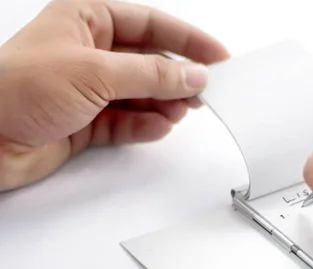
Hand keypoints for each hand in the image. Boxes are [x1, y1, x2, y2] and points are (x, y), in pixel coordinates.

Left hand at [0, 0, 228, 190]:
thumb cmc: (15, 88)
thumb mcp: (95, 71)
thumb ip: (150, 74)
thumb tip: (192, 74)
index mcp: (87, 20)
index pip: (150, 23)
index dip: (187, 39)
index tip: (217, 56)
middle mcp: (90, 53)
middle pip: (149, 61)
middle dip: (176, 77)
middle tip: (204, 92)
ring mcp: (88, 89)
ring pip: (141, 94)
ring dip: (163, 104)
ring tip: (180, 112)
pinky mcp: (86, 123)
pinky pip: (127, 122)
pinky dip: (145, 126)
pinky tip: (158, 128)